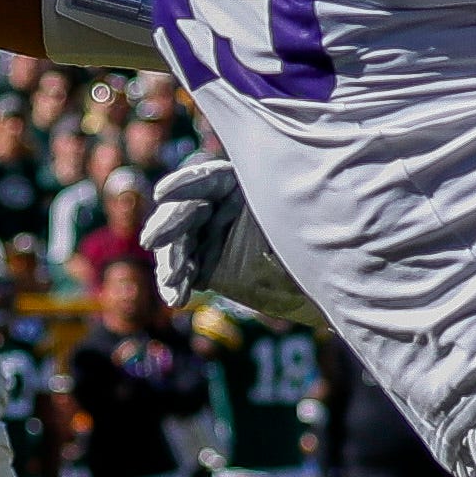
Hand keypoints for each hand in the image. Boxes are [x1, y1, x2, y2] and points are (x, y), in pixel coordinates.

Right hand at [143, 158, 328, 327]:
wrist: (323, 282)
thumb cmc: (315, 243)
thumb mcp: (297, 226)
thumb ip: (275, 214)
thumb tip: (263, 202)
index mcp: (241, 184)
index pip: (207, 178)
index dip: (184, 184)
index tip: (162, 192)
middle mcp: (221, 205)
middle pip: (186, 210)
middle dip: (168, 226)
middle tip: (152, 241)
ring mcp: (210, 235)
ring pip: (179, 243)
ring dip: (171, 262)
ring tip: (172, 283)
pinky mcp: (205, 263)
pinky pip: (183, 271)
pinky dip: (176, 284)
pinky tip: (176, 298)